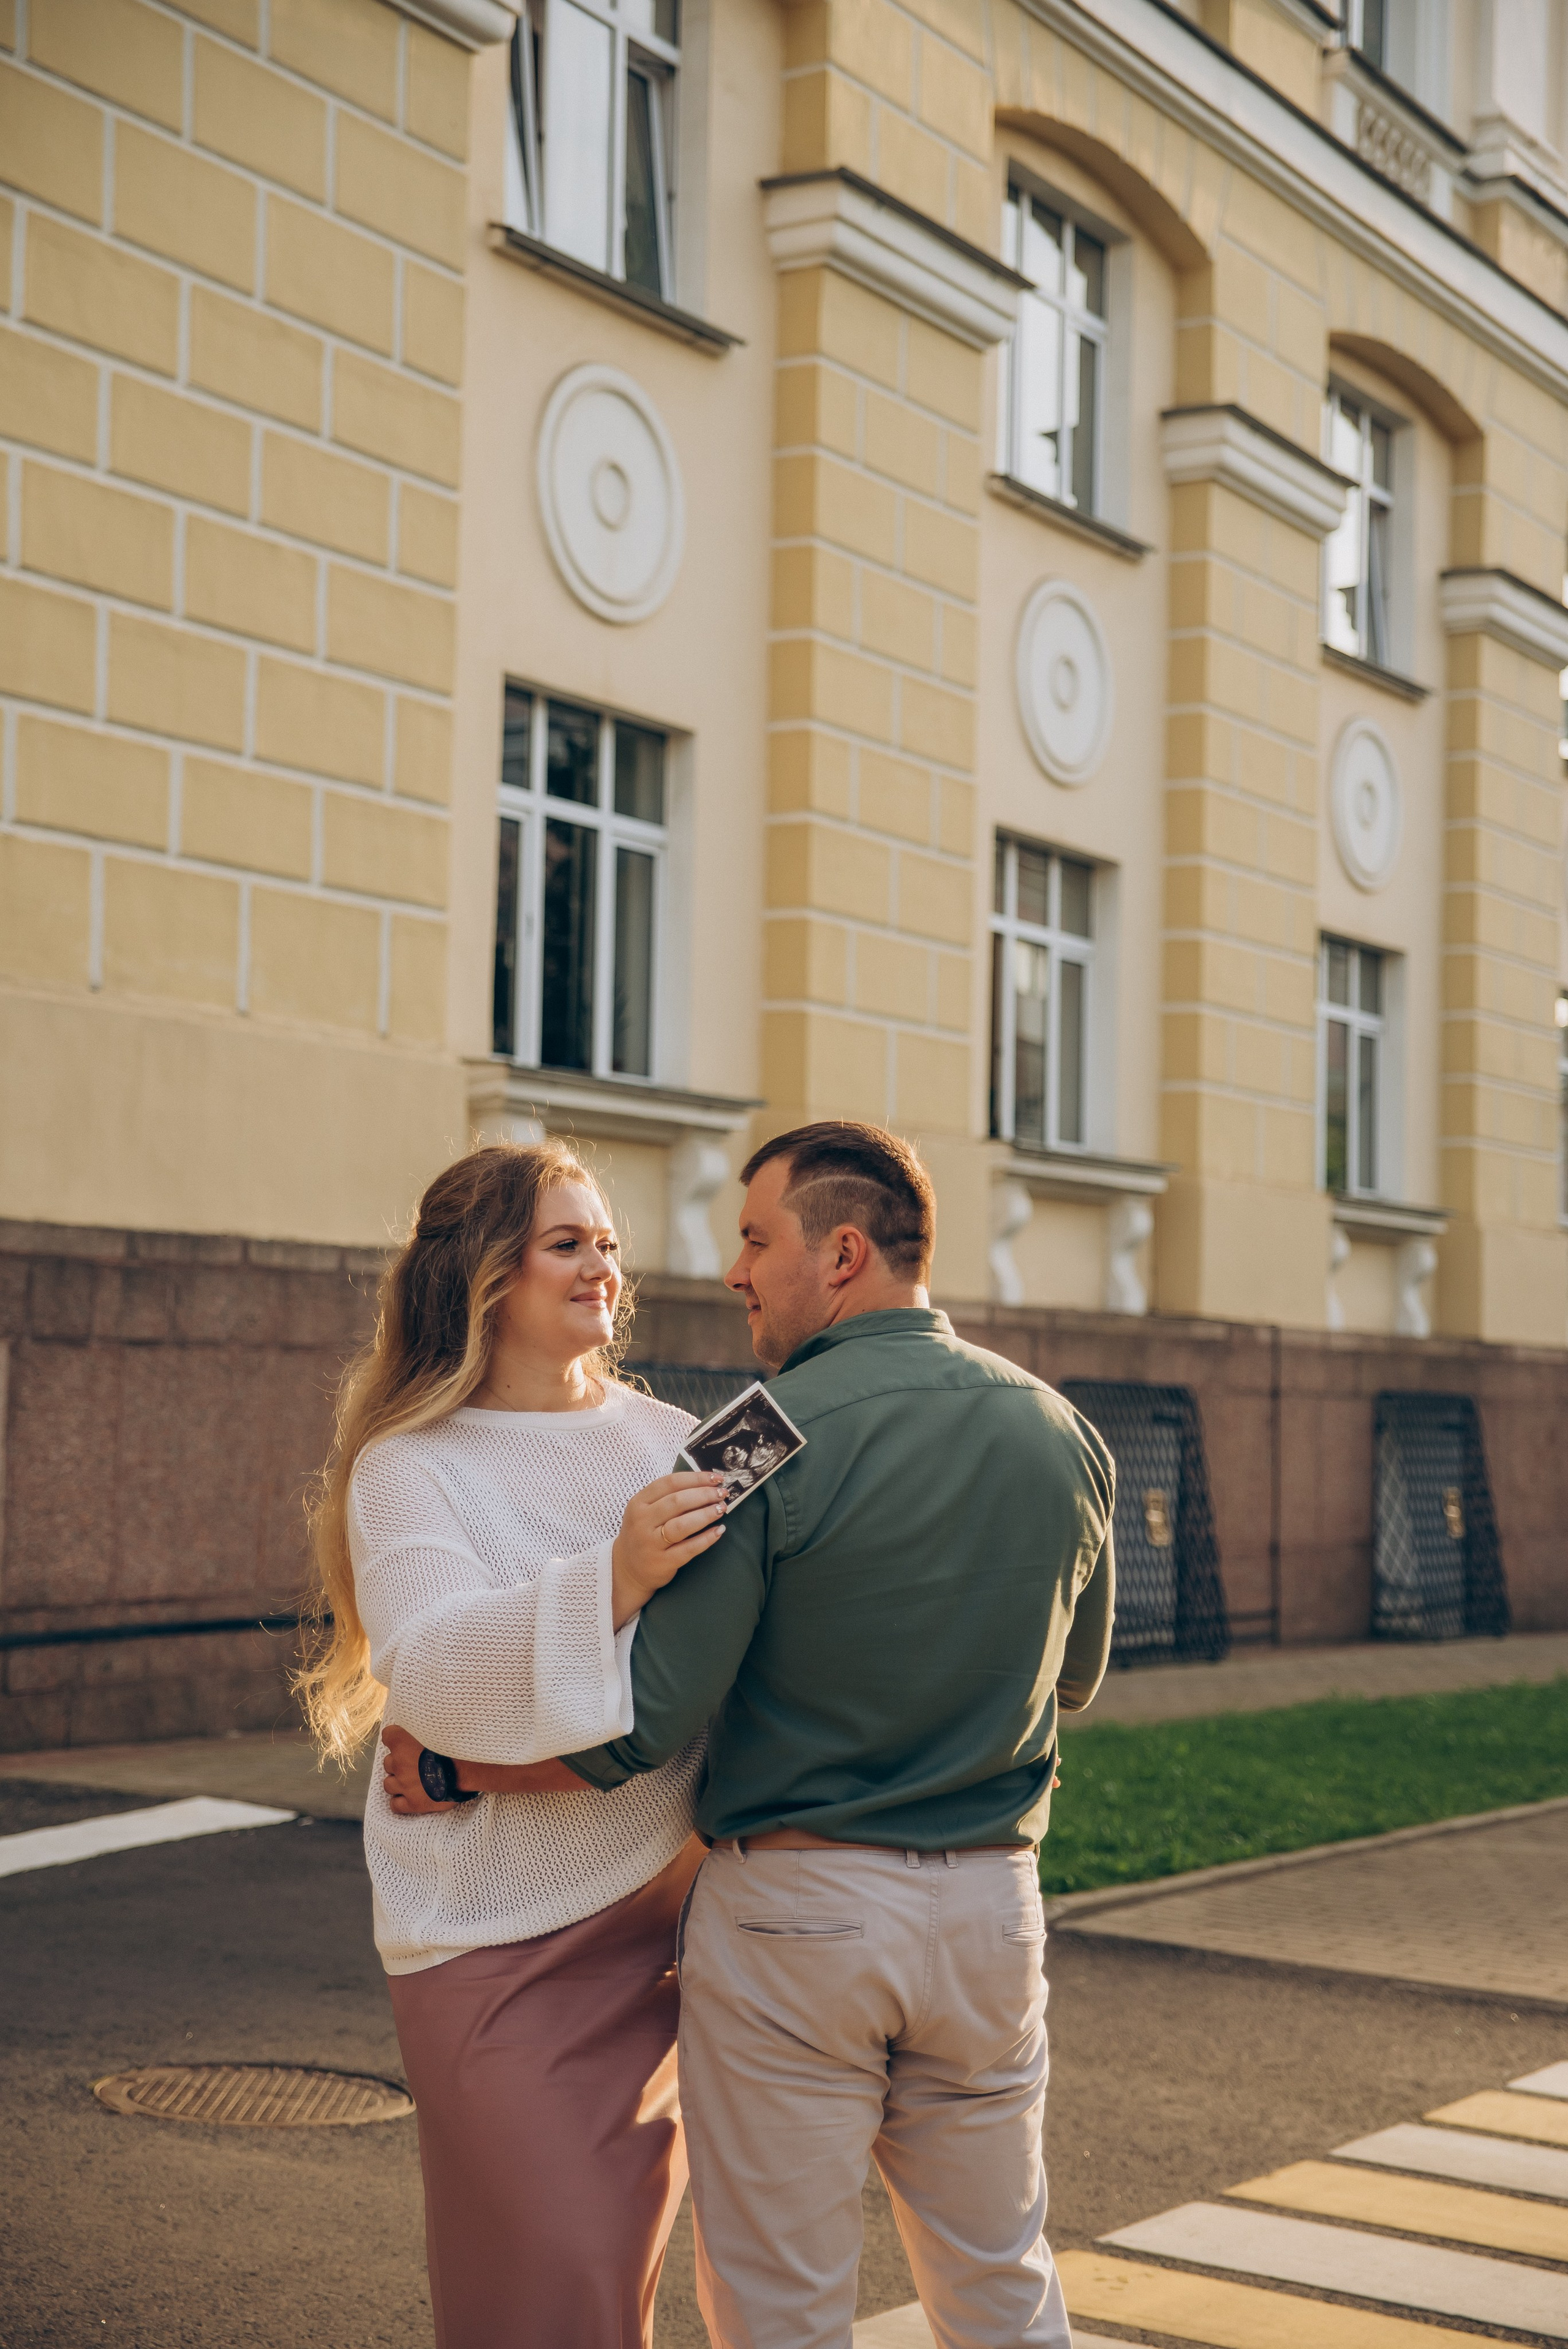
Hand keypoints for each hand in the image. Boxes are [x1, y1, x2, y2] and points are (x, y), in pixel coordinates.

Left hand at [381, 1722, 598, 1806]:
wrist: (466, 1770)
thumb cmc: (458, 1740)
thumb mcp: (448, 1717)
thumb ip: (445, 1704)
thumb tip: (455, 1678)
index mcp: (401, 1739)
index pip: (387, 1735)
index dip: (397, 1738)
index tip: (406, 1739)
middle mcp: (396, 1761)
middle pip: (388, 1762)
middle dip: (400, 1762)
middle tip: (417, 1762)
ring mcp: (402, 1783)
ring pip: (389, 1784)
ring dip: (399, 1782)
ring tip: (414, 1780)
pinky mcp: (411, 1803)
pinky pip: (396, 1805)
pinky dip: (402, 1802)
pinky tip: (413, 1798)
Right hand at [611, 1471, 726, 1627]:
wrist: (627, 1569)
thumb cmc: (643, 1533)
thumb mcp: (646, 1511)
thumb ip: (667, 1497)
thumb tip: (705, 1485)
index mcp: (638, 1503)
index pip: (670, 1483)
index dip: (696, 1478)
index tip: (716, 1478)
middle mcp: (642, 1521)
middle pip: (678, 1502)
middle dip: (704, 1495)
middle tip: (722, 1494)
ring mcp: (651, 1543)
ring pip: (682, 1525)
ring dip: (706, 1514)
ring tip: (721, 1509)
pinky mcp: (662, 1562)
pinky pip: (689, 1548)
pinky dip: (706, 1538)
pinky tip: (719, 1531)